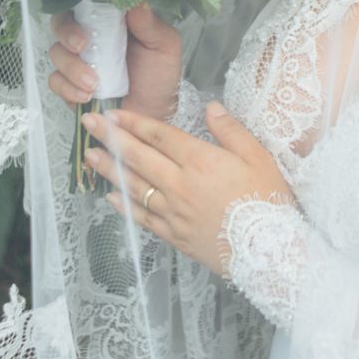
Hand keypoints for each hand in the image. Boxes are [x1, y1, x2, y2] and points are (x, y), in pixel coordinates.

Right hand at [47, 1, 182, 120]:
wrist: (153, 115)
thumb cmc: (159, 77)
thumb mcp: (164, 46)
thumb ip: (151, 25)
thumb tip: (136, 2)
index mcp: (110, 21)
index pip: (85, 2)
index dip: (79, 4)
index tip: (88, 17)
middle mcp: (90, 37)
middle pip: (61, 23)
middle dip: (66, 33)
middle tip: (82, 46)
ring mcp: (77, 61)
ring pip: (56, 53)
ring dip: (71, 67)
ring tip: (93, 84)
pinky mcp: (70, 86)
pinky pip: (55, 81)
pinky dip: (67, 88)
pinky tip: (87, 96)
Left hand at [79, 100, 297, 278]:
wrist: (270, 251)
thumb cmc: (267, 200)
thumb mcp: (258, 156)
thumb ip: (231, 130)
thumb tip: (211, 107)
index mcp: (200, 161)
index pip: (159, 136)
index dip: (134, 123)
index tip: (113, 113)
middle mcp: (180, 185)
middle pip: (139, 157)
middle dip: (111, 138)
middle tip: (88, 124)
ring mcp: (174, 212)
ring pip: (134, 186)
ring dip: (110, 170)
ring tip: (90, 156)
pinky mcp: (174, 235)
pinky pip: (142, 218)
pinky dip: (124, 206)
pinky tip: (111, 198)